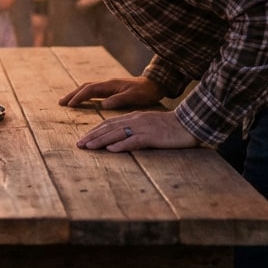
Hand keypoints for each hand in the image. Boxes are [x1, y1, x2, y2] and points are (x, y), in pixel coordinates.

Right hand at [59, 75, 161, 109]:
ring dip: (77, 94)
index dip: (78, 97)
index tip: (69, 105)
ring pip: (89, 88)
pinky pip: (94, 91)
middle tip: (60, 102)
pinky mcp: (112, 89)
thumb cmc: (146, 92)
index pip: (90, 90)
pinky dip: (85, 95)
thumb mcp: (134, 97)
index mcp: (111, 85)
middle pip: (85, 87)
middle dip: (72, 94)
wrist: (155, 84)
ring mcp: (109, 86)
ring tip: (67, 102)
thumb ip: (119, 100)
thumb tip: (102, 105)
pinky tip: (83, 100)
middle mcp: (108, 84)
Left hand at [76, 110, 198, 151]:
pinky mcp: (152, 137)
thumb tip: (118, 140)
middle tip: (79, 145)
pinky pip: (134, 141)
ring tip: (88, 147)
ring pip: (117, 134)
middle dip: (92, 136)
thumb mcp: (148, 125)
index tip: (83, 139)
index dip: (94, 131)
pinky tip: (112, 150)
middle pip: (109, 128)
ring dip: (101, 141)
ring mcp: (143, 128)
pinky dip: (122, 145)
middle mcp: (135, 120)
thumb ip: (134, 130)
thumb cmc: (169, 127)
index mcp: (133, 117)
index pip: (109, 123)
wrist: (189, 123)